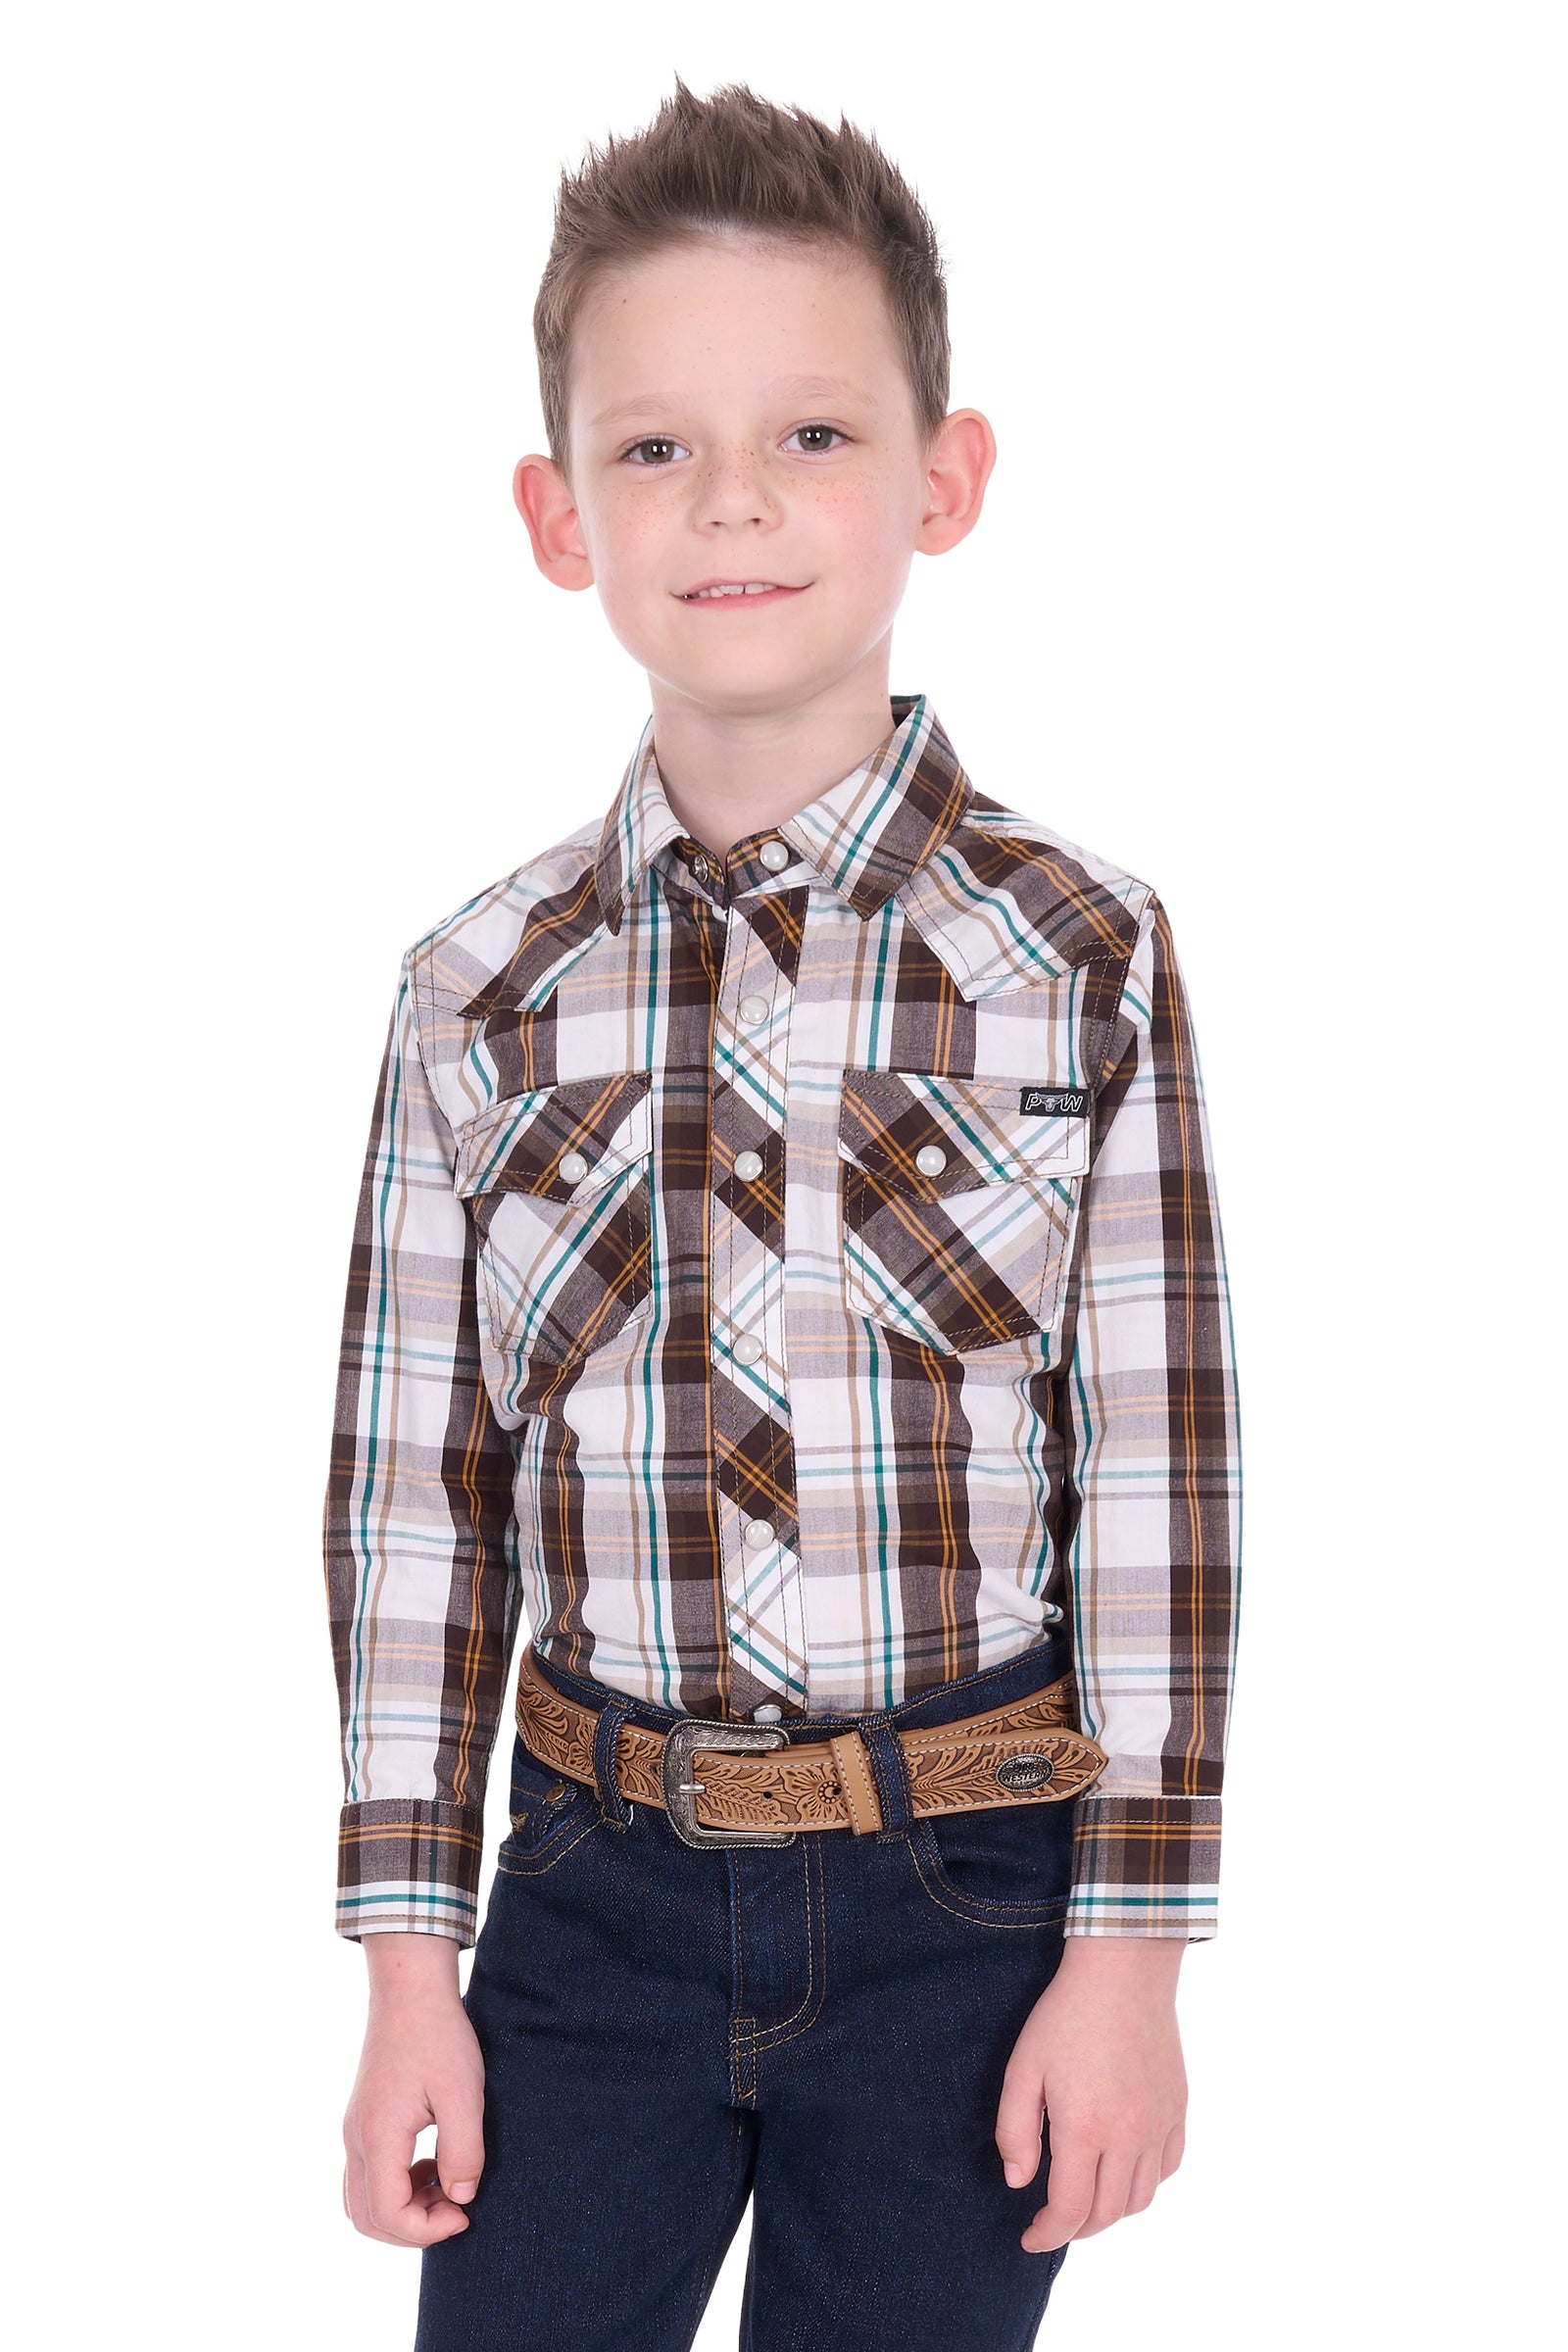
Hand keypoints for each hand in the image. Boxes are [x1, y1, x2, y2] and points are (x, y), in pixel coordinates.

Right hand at [342, 1933, 485, 2247]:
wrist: (410, 1989)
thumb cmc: (438, 2035)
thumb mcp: (463, 2093)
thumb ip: (463, 2151)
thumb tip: (461, 2198)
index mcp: (378, 2136)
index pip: (387, 2214)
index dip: (427, 2230)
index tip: (465, 2213)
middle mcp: (356, 2139)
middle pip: (367, 2218)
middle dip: (412, 2230)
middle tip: (455, 2210)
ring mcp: (355, 2130)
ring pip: (361, 2201)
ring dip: (401, 2211)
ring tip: (445, 2188)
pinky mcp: (363, 2121)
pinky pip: (367, 2176)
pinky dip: (395, 2187)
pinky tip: (432, 2166)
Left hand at [995, 1937, 1186, 2251]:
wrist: (1123, 1972)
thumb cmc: (1065, 2016)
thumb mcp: (1023, 2068)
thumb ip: (1015, 2131)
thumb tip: (1019, 2182)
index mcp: (1085, 2130)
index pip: (1071, 2211)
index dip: (1048, 2235)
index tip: (1029, 2238)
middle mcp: (1129, 2137)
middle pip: (1107, 2214)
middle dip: (1076, 2229)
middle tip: (1052, 2220)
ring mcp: (1159, 2124)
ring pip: (1141, 2198)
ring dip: (1112, 2212)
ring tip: (1086, 2200)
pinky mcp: (1177, 2108)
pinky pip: (1168, 2167)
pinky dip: (1145, 2183)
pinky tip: (1124, 2170)